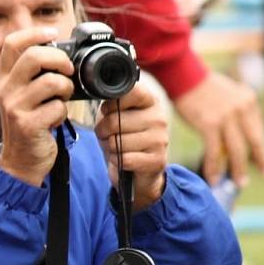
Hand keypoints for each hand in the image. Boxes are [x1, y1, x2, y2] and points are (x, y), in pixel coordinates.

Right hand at [0, 27, 74, 185]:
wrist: (20, 161)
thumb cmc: (29, 125)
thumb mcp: (23, 96)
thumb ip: (35, 75)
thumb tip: (61, 54)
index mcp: (4, 78)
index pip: (12, 43)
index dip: (34, 33)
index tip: (53, 33)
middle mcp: (5, 89)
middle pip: (34, 56)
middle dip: (60, 59)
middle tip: (69, 70)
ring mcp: (15, 107)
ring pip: (50, 82)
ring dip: (66, 89)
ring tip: (63, 98)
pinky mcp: (27, 124)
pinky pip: (56, 107)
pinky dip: (63, 112)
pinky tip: (55, 119)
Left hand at [95, 83, 167, 211]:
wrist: (138, 172)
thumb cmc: (124, 138)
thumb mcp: (115, 116)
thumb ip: (111, 105)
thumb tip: (105, 105)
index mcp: (150, 102)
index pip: (132, 92)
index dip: (111, 104)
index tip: (107, 112)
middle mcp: (159, 118)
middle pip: (115, 121)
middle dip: (103, 131)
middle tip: (107, 135)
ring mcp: (160, 140)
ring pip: (117, 142)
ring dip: (110, 148)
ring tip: (117, 148)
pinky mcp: (157, 160)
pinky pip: (124, 159)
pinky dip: (117, 161)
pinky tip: (123, 160)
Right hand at [174, 72, 263, 186]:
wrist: (184, 76)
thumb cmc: (201, 87)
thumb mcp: (228, 95)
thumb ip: (236, 112)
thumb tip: (236, 137)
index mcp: (248, 100)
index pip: (257, 132)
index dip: (260, 152)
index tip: (263, 167)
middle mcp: (241, 109)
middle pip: (252, 143)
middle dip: (255, 164)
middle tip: (250, 180)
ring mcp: (227, 117)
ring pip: (236, 150)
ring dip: (236, 170)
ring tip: (237, 184)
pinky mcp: (210, 124)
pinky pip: (214, 151)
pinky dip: (214, 167)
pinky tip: (213, 177)